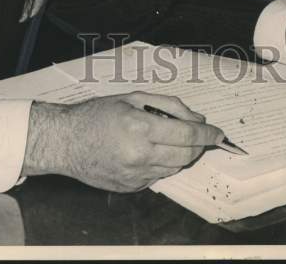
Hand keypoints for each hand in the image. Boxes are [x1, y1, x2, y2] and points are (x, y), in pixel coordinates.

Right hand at [23, 91, 223, 191]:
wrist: (67, 142)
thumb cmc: (97, 114)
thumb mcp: (133, 98)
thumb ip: (168, 106)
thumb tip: (196, 119)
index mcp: (141, 129)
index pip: (188, 135)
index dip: (208, 134)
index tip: (219, 133)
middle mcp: (140, 155)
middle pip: (186, 154)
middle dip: (199, 144)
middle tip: (200, 134)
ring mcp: (136, 175)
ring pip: (175, 167)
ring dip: (182, 153)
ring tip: (172, 138)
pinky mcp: (131, 187)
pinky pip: (159, 176)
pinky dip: (164, 163)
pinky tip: (153, 150)